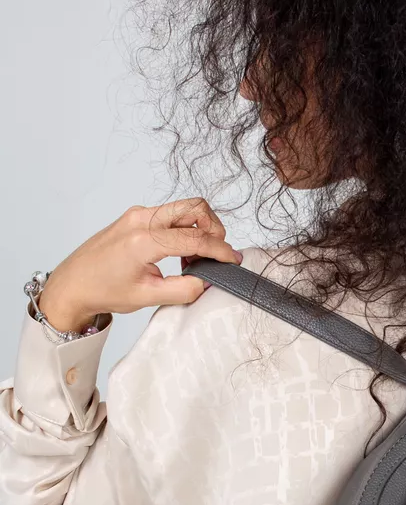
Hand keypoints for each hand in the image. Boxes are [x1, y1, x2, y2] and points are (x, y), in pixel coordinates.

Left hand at [37, 198, 241, 333]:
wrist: (73, 284)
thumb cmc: (103, 290)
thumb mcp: (147, 297)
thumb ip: (183, 289)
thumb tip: (207, 280)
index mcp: (143, 240)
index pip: (193, 239)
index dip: (219, 250)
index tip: (233, 260)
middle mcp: (141, 219)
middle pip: (193, 208)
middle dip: (214, 228)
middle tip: (217, 253)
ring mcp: (138, 215)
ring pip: (184, 209)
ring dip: (200, 229)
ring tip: (196, 258)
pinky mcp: (136, 217)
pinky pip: (171, 215)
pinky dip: (185, 230)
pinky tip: (181, 253)